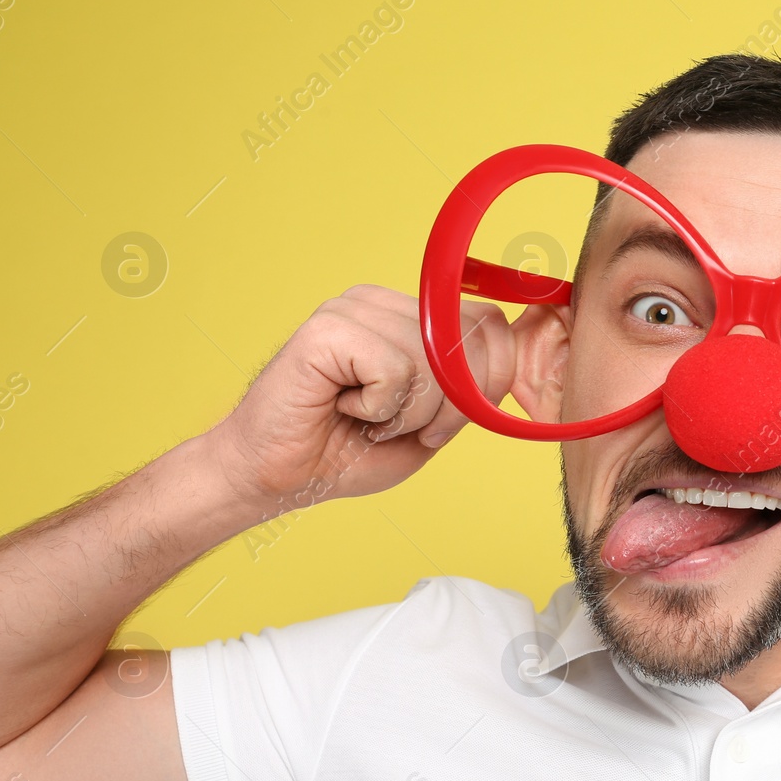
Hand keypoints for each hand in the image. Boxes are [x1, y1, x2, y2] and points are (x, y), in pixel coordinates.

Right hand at [204, 284, 513, 510]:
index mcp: (407, 317)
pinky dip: (377, 407)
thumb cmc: (345, 452)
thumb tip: (506, 358)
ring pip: (433, 360)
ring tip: (363, 418)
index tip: (437, 426)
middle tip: (396, 427)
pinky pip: (395, 370)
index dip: (485, 383)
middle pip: (468, 341)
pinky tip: (342, 407)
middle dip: (448, 407)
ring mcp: (353, 309)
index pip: (488, 324)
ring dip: (407, 413)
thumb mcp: (430, 425)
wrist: (274, 477)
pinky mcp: (329, 328)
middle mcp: (381, 302)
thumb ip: (469, 392)